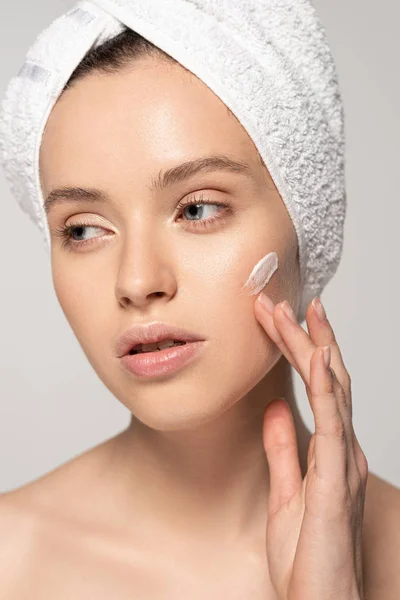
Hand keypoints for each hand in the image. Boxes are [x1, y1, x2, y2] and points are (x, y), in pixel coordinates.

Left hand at [254, 294, 367, 599]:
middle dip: (306, 337)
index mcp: (330, 452)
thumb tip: (275, 410)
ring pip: (332, 390)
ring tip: (294, 313)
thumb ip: (283, 450)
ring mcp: (343, 461)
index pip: (318, 389)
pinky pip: (332, 421)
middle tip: (285, 303)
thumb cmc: (307, 559)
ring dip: (312, 348)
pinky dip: (326, 385)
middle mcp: (343, 449)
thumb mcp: (286, 493)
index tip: (281, 321)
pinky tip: (317, 355)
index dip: (301, 352)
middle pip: (328, 380)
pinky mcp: (335, 477)